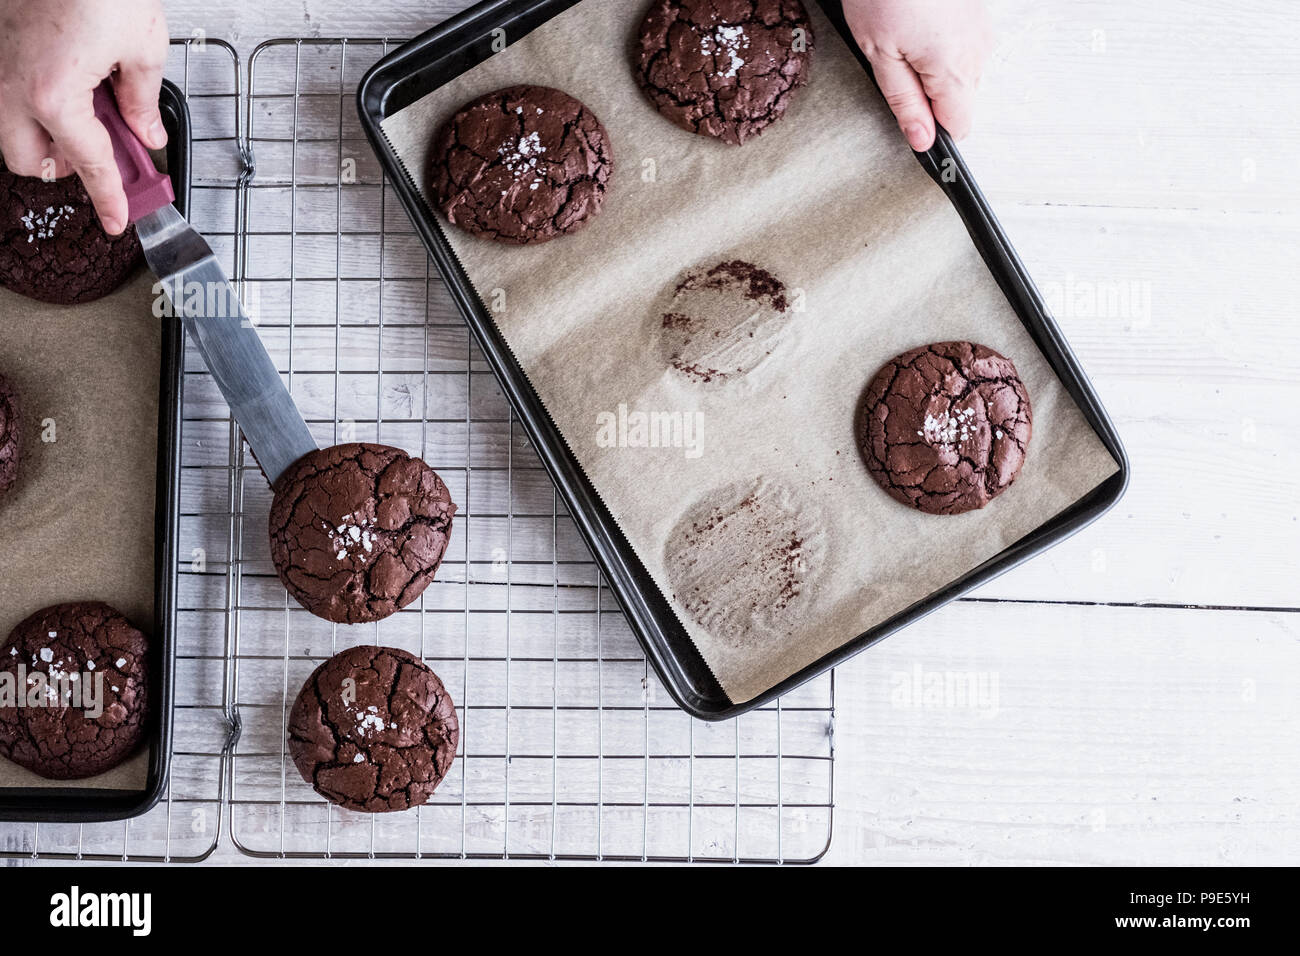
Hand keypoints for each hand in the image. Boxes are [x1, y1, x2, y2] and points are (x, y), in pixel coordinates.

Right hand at [0, 0, 168, 234]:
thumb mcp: (144, 47)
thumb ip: (143, 100)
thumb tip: (145, 132)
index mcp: (53, 94)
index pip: (88, 164)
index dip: (110, 197)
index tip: (120, 219)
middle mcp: (14, 85)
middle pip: (28, 160)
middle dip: (64, 166)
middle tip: (104, 155)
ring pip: (9, 130)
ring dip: (44, 137)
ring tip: (88, 117)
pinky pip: (7, 94)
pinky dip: (34, 104)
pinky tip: (69, 85)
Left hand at [843, 0, 992, 151]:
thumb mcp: (880, 55)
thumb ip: (904, 102)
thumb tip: (921, 140)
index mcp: (954, 68)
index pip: (960, 126)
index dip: (933, 130)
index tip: (911, 122)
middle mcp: (977, 51)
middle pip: (960, 100)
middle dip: (929, 96)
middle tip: (895, 64)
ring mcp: (981, 29)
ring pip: (961, 73)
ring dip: (934, 69)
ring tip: (903, 37)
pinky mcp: (978, 13)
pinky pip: (963, 46)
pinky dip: (941, 45)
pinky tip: (918, 23)